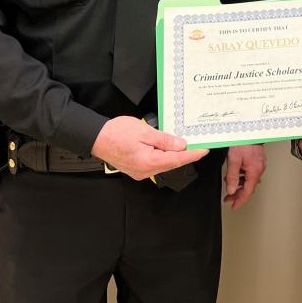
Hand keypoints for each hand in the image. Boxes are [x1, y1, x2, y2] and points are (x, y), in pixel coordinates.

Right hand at [91, 116, 206, 180]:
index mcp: (148, 162)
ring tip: (188, 144)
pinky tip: (170, 148)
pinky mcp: (137, 168)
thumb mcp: (145, 132)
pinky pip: (155, 163)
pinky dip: (165, 156)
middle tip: (200, 145)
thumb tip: (181, 145)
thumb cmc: (117, 133)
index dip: (193, 154)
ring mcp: (140, 171)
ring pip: (164, 163)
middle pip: (172, 163)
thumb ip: (164, 140)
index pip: (177, 159)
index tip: (205, 150)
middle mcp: (145, 171)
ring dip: (176, 155)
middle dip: (187, 154)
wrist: (96, 137)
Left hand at [224, 144, 265, 209]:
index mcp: (254, 171)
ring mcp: (259, 164)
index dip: (240, 201)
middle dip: (238, 195)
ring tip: (229, 186)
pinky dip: (242, 177)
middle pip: (249, 187)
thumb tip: (232, 189)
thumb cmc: (243, 142)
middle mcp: (259, 169)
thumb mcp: (234, 160)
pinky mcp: (257, 160)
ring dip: (240, 185)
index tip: (234, 206)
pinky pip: (250, 173)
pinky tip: (235, 175)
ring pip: (249, 180)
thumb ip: (232, 176)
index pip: (248, 192)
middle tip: (229, 199)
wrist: (250, 130)